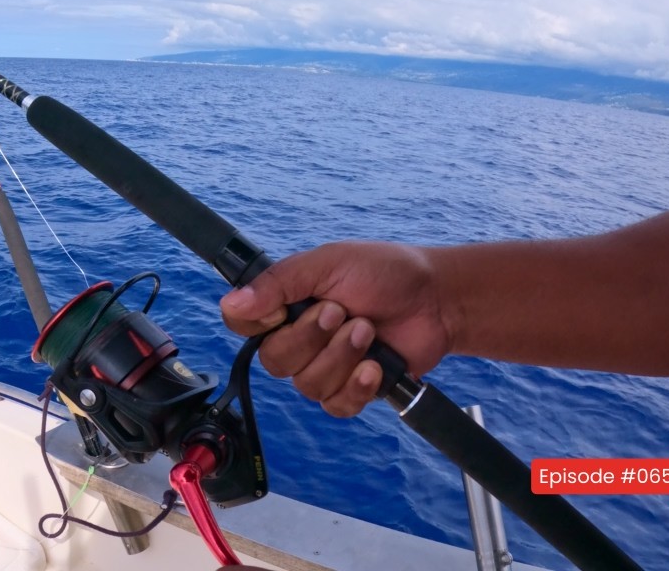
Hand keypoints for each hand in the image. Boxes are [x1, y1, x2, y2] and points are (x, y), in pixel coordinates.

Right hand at [219, 241, 451, 416]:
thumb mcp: (328, 263)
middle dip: (312, 338)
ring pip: (307, 384)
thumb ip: (279, 282)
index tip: (283, 311)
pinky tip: (375, 368)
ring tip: (368, 331)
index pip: (241, 323)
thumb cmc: (384, 273)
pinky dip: (357, 386)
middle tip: (343, 312)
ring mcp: (324, 367)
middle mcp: (298, 338)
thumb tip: (232, 302)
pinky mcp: (351, 390)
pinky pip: (335, 405)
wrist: (436, 300)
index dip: (257, 324)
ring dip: (341, 357)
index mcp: (285, 305)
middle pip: (274, 361)